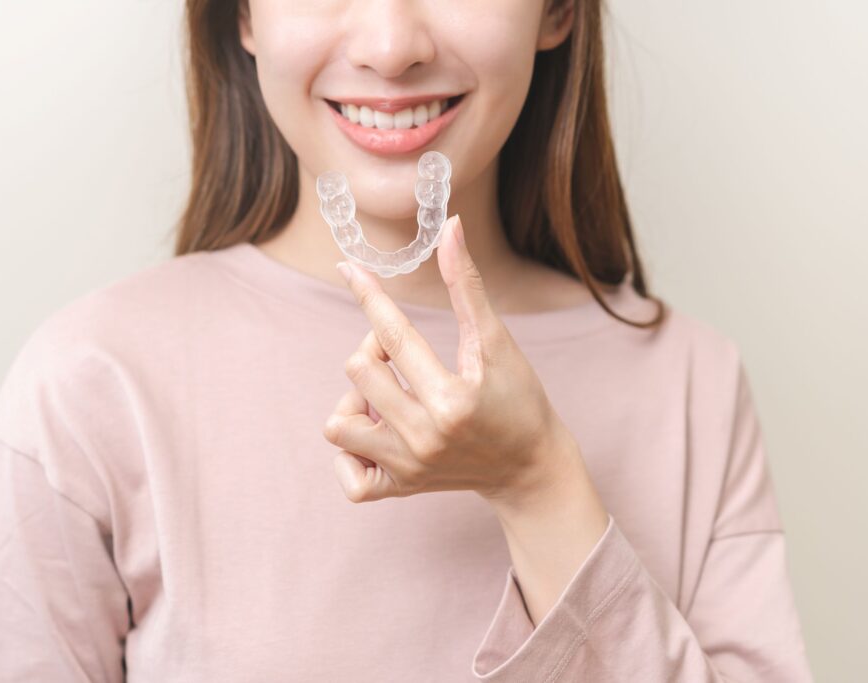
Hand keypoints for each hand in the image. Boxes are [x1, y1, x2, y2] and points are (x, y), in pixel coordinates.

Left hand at [322, 214, 585, 504]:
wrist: (529, 467)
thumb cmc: (517, 399)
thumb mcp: (497, 342)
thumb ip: (467, 287)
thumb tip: (451, 227)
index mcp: (451, 399)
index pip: (393, 335)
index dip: (368, 294)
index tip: (348, 269)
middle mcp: (424, 437)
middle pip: (357, 371)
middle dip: (372, 350)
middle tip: (400, 355)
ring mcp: (407, 468)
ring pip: (337, 425)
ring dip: (356, 401)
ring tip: (385, 398)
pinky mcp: (397, 489)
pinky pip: (347, 474)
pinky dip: (352, 452)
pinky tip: (377, 435)